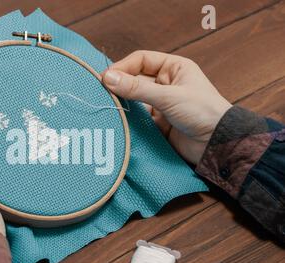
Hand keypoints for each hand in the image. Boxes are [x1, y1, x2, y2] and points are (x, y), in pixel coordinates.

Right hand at [102, 50, 231, 164]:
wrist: (217, 145)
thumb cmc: (202, 112)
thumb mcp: (168, 97)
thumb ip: (137, 88)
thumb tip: (108, 78)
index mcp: (173, 68)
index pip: (141, 60)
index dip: (122, 67)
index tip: (105, 78)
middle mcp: (166, 84)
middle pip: (135, 80)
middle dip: (119, 86)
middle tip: (101, 93)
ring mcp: (161, 104)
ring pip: (134, 100)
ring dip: (123, 105)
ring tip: (108, 109)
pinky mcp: (158, 123)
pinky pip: (138, 118)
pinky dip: (129, 120)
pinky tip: (119, 123)